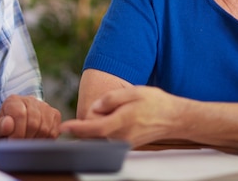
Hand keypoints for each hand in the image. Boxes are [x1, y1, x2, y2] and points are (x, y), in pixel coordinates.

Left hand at [0, 95, 61, 143]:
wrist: (14, 130)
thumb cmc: (2, 132)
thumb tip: (8, 123)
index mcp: (13, 101)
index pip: (20, 114)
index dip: (16, 133)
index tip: (12, 143)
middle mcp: (30, 100)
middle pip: (34, 122)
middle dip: (26, 139)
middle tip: (19, 146)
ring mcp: (44, 106)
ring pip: (44, 127)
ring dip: (35, 141)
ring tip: (26, 144)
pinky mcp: (54, 114)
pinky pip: (53, 131)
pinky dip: (44, 140)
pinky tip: (35, 140)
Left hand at [60, 86, 181, 146]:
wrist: (174, 118)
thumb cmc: (155, 103)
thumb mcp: (133, 92)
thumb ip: (112, 98)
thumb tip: (96, 106)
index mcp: (121, 122)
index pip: (93, 128)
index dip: (76, 128)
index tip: (63, 127)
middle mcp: (121, 137)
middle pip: (95, 131)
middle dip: (92, 119)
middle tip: (114, 104)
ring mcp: (124, 142)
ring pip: (103, 134)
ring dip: (103, 122)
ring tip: (125, 109)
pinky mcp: (127, 144)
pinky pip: (111, 135)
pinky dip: (109, 125)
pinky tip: (125, 115)